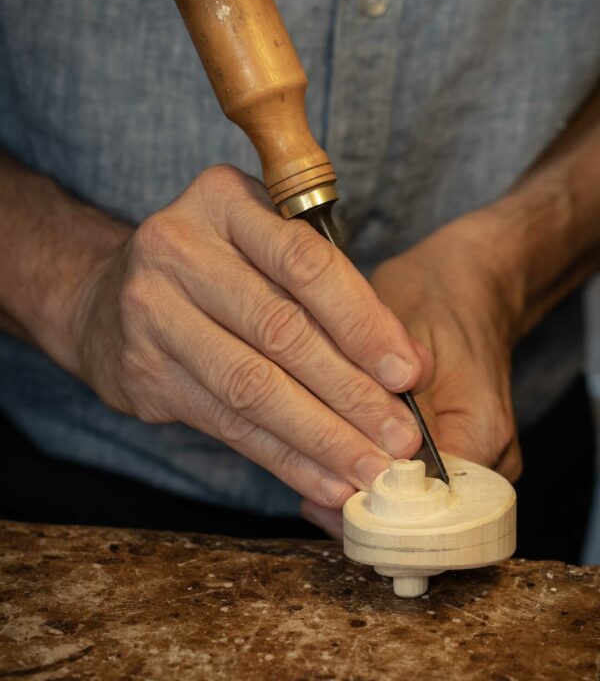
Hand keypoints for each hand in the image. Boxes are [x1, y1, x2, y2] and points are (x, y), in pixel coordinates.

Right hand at [68, 166, 431, 508]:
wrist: (106, 297)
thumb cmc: (217, 270)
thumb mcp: (268, 251)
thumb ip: (337, 294)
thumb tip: (413, 363)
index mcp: (223, 201)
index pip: (305, 263)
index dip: (363, 323)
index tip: (408, 373)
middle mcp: (178, 248)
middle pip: (280, 330)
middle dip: (350, 391)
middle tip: (400, 437)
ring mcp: (150, 310)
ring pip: (252, 386)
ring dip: (321, 436)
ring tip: (371, 468)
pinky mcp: (141, 371)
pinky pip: (226, 424)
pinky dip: (283, 457)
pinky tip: (324, 479)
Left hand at [302, 210, 521, 537]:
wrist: (473, 284)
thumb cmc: (436, 298)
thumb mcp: (397, 329)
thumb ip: (373, 389)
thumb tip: (343, 451)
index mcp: (481, 431)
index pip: (432, 509)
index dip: (377, 516)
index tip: (327, 503)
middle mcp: (490, 461)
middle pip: (428, 523)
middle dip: (367, 519)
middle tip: (313, 502)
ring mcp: (479, 465)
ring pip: (422, 515)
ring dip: (369, 508)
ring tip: (316, 492)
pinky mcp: (460, 460)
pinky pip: (420, 495)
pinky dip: (378, 490)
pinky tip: (335, 475)